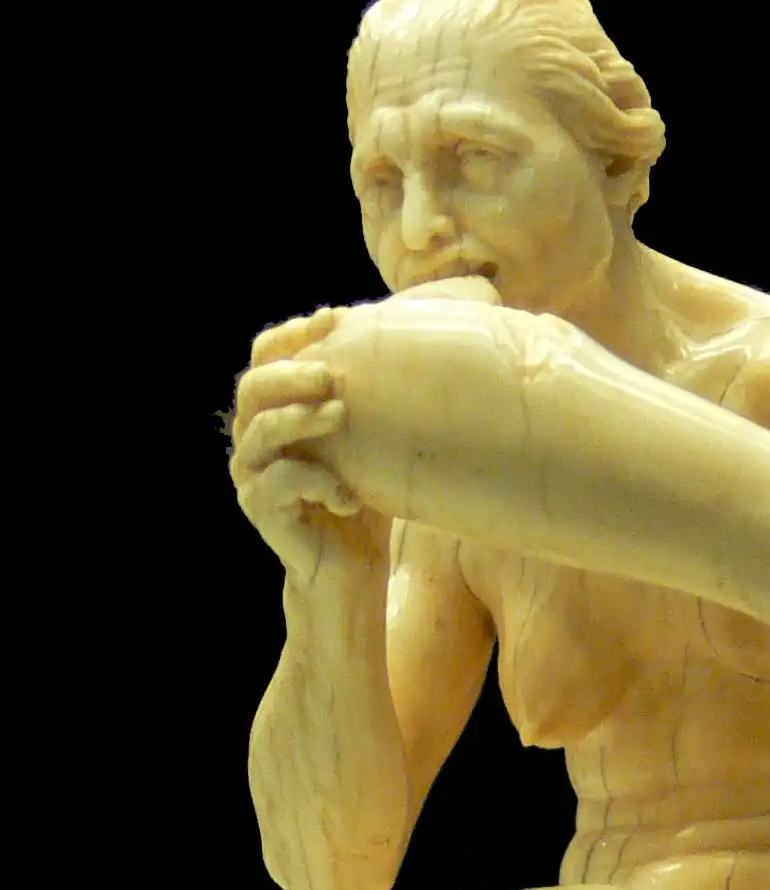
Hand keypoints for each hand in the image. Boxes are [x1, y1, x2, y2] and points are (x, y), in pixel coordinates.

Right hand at [231, 306, 388, 586]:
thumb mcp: (368, 444)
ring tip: (341, 414)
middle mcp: (253, 438)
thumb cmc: (362, 501)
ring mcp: (251, 474)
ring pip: (261, 429)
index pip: (268, 356)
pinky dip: (319, 481)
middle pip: (254, 385)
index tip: (340, 317)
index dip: (297, 333)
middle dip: (294, 372)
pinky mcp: (258, 508)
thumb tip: (399, 340)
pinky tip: (349, 496)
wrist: (350, 571)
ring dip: (302, 417)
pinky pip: (280, 481)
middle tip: (333, 372)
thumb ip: (366, 400)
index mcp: (274, 411)